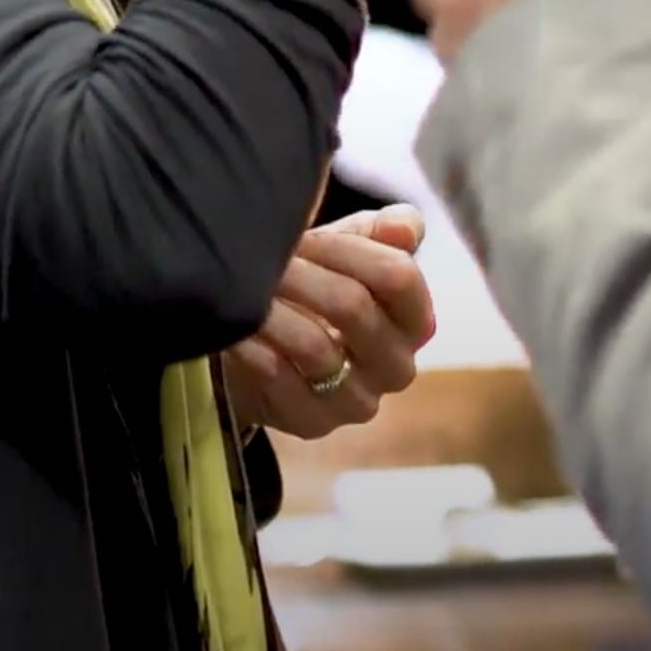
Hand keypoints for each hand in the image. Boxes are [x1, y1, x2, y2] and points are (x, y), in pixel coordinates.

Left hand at [222, 205, 435, 440]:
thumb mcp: (349, 251)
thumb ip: (382, 231)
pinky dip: (254, 349)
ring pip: (316, 346)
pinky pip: (281, 381)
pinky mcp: (314, 423)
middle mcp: (396, 367)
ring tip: (245, 288)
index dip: (350, 249)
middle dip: (303, 274)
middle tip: (267, 259)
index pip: (399, 278)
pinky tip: (236, 329)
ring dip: (274, 310)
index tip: (308, 237)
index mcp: (414, 321)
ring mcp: (357, 401)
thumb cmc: (317, 292)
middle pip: (354, 307)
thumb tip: (402, 227)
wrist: (269, 348)